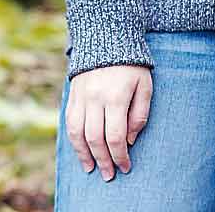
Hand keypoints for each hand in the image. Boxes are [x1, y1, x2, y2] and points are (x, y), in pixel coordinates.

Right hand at [64, 64, 152, 180]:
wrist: (107, 38)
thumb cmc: (132, 65)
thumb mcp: (145, 86)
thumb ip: (139, 114)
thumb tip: (129, 141)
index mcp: (115, 97)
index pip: (115, 137)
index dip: (120, 156)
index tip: (126, 167)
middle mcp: (95, 98)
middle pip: (95, 139)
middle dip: (103, 161)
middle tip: (110, 175)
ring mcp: (81, 97)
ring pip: (78, 133)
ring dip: (84, 155)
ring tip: (92, 169)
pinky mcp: (72, 95)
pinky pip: (69, 123)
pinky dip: (74, 140)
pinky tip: (81, 151)